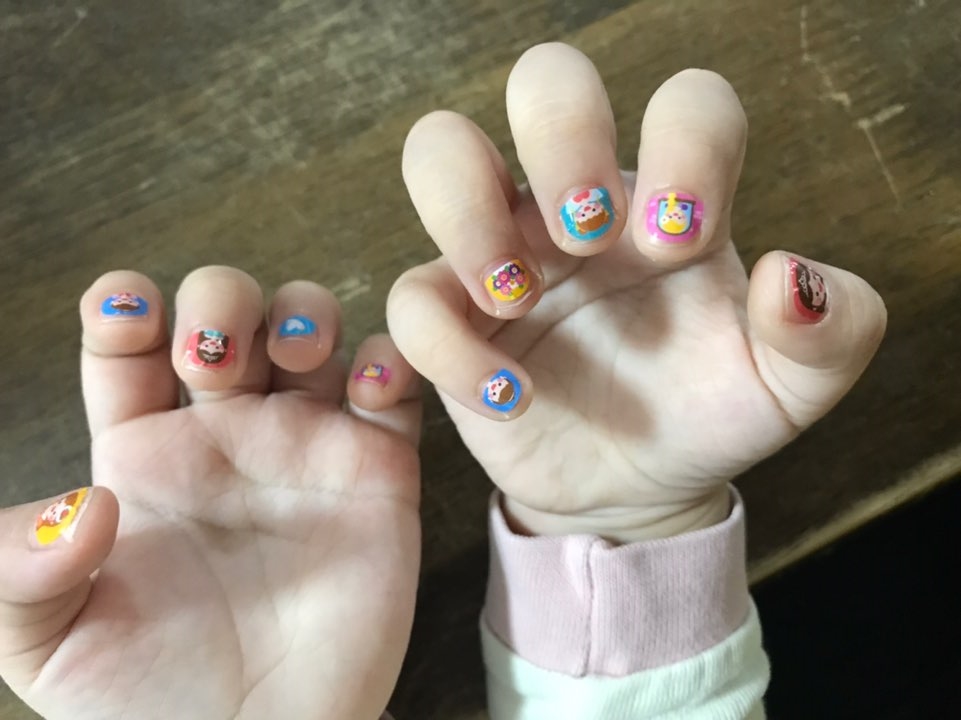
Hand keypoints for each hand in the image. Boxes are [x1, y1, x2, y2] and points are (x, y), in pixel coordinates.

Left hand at [0, 268, 420, 719]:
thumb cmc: (147, 704)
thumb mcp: (43, 644)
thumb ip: (17, 570)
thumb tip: (83, 507)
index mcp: (144, 457)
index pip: (131, 347)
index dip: (124, 309)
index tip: (127, 312)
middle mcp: (228, 438)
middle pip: (230, 316)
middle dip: (222, 302)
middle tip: (214, 359)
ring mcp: (308, 449)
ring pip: (315, 332)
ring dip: (305, 314)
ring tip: (293, 357)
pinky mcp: (379, 474)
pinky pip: (395, 391)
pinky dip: (392, 361)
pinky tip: (371, 384)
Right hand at [388, 43, 885, 543]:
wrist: (637, 480)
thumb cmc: (707, 411)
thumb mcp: (789, 386)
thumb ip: (829, 331)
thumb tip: (788, 276)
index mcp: (668, 196)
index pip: (686, 101)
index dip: (687, 143)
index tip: (683, 243)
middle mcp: (577, 203)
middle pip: (544, 79)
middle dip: (564, 136)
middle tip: (588, 235)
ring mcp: (505, 252)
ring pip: (440, 152)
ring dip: (470, 210)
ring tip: (517, 294)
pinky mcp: (453, 319)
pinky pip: (414, 301)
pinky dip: (450, 348)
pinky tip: (511, 398)